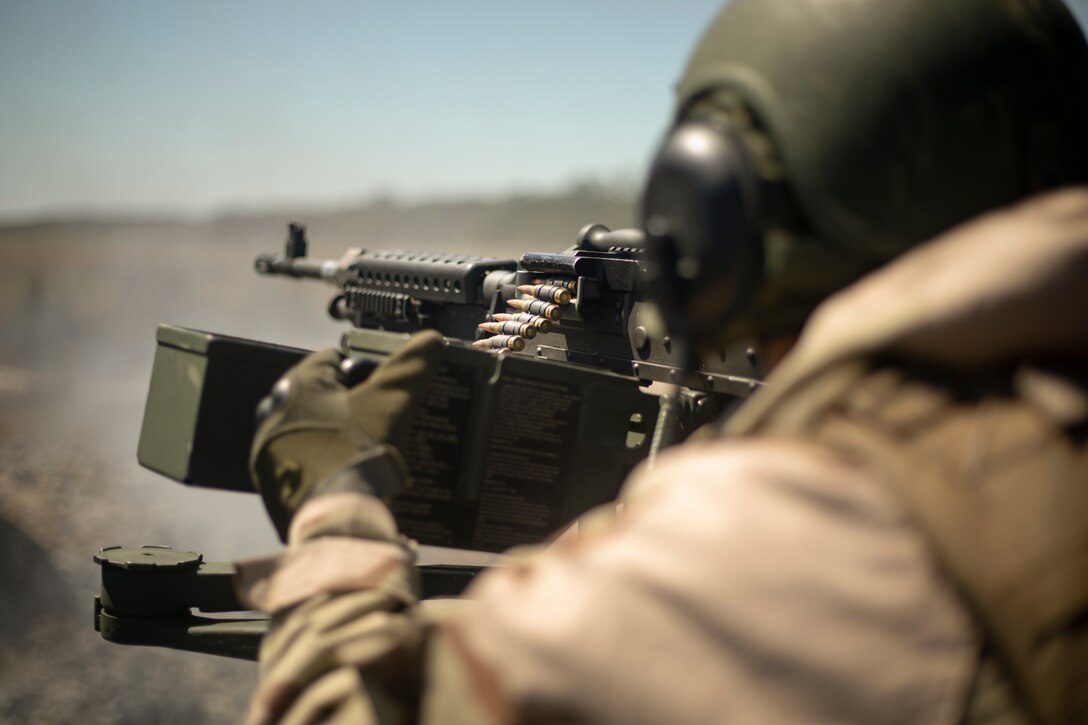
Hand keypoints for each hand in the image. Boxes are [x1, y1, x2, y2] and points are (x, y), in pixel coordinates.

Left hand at [249, 331, 443, 539]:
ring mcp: (269, 452)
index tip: (383, 391)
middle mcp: (274, 413)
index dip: (365, 371)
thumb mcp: (391, 403)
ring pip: (313, 430)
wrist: (335, 519)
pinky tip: (349, 474)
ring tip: (368, 452)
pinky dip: (326, 464)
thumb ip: (411, 366)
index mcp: (296, 384)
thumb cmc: (357, 453)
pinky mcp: (273, 485)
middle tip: (380, 424)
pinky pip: (305, 463)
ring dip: (337, 436)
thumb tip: (431, 340)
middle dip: (350, 406)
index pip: (334, 360)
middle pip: (323, 397)